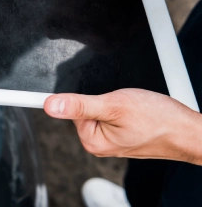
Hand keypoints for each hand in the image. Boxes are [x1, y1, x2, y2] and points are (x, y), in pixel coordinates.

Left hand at [44, 89, 201, 163]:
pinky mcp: (121, 134)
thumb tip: (50, 105)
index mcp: (91, 140)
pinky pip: (111, 114)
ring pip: (98, 109)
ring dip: (111, 101)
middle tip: (120, 101)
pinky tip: (133, 109)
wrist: (188, 130)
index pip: (69, 109)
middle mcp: (98, 143)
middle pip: (83, 108)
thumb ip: (80, 105)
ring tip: (130, 106)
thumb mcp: (114, 105)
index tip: (85, 95)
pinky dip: (119, 106)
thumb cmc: (159, 120)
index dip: (81, 96)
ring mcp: (110, 139)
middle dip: (100, 97)